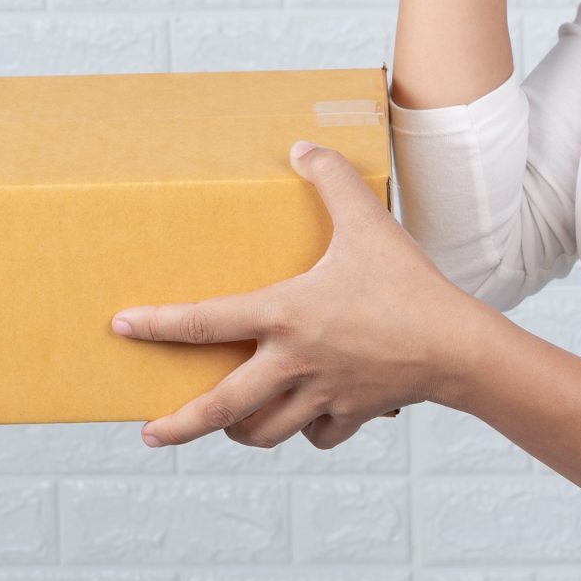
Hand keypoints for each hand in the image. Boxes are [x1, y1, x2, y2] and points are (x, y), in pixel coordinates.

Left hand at [108, 139, 485, 450]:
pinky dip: (306, 429)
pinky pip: (317, 433)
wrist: (458, 347)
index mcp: (284, 316)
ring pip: (263, 430)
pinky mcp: (349, 415)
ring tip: (228, 422)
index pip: (205, 322)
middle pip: (221, 405)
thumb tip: (300, 146)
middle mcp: (292, 363)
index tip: (121, 327)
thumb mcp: (368, 221)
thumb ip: (331, 180)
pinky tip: (306, 417)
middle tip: (151, 432)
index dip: (158, 324)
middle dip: (180, 424)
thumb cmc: (409, 283)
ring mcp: (319, 396)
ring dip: (240, 429)